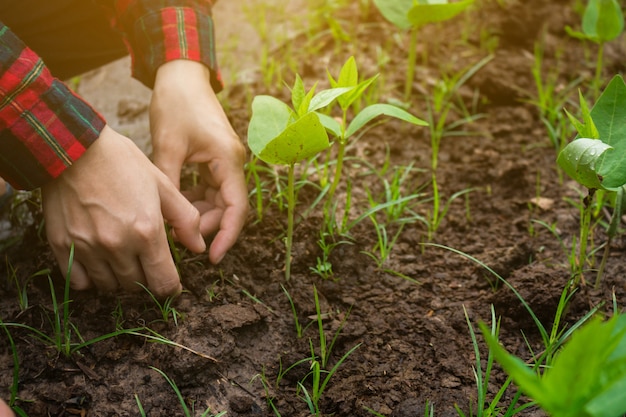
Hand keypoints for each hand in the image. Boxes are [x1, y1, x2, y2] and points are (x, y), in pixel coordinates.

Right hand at [41, 126, 205, 296]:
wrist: (74, 148)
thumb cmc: (123, 163)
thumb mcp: (163, 186)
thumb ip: (185, 219)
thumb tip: (198, 247)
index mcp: (147, 231)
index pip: (163, 283)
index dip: (170, 287)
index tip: (170, 282)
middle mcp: (117, 245)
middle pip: (137, 286)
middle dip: (145, 278)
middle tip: (145, 260)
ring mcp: (87, 247)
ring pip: (109, 286)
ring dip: (119, 278)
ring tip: (122, 257)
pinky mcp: (62, 245)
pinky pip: (80, 282)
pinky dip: (91, 278)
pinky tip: (98, 261)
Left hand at [150, 60, 247, 263]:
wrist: (180, 75)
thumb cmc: (176, 105)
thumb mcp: (167, 147)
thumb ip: (171, 185)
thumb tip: (167, 222)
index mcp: (228, 160)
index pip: (236, 208)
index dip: (227, 236)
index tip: (212, 258)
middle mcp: (232, 164)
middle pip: (228, 208)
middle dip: (206, 226)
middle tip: (177, 238)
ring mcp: (224, 162)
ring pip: (218, 201)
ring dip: (199, 214)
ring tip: (173, 222)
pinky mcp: (214, 159)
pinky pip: (209, 189)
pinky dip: (194, 200)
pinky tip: (175, 204)